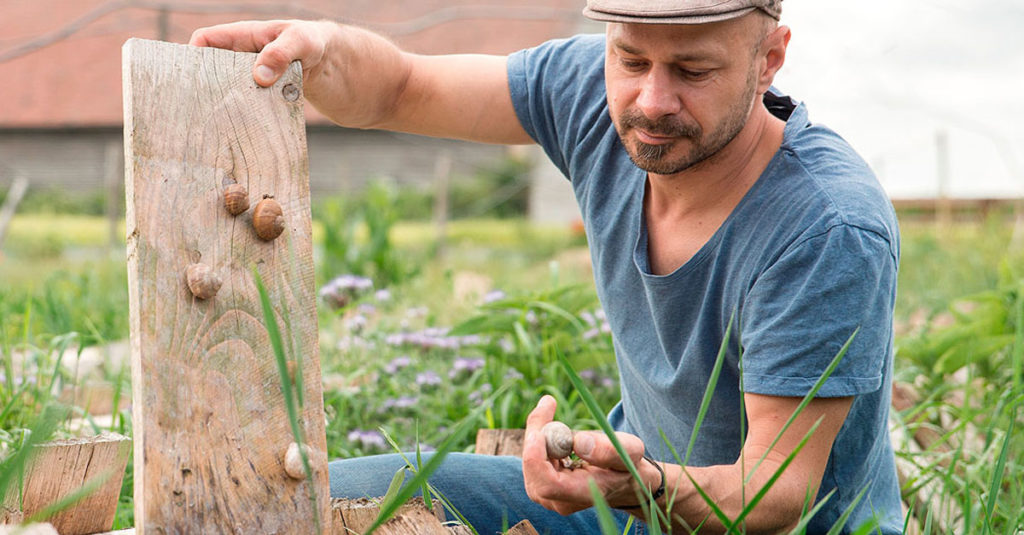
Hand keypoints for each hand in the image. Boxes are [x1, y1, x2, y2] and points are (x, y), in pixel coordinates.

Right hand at [189, 20, 409, 128]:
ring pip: (237, 96)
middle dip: (202, 89)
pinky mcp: (286, 109)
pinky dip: (249, 126)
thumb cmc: (349, 52)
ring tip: (208, 136)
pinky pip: (258, 116)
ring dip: (225, 112)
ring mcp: (273, 85)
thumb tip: (256, 75)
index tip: (178, 82)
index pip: (212, 41)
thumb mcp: (315, 44)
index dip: (192, 56)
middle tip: (187, 118)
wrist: (384, 87)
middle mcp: (262, 60)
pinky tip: (241, 145)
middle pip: (218, 72)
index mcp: (260, 36)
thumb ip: (286, 51)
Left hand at [522, 396, 656, 514]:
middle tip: (548, 404)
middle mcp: (560, 500)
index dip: (537, 458)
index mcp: (581, 495)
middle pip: (533, 470)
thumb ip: (609, 450)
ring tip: (552, 411)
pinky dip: (539, 437)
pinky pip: (532, 457)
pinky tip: (554, 427)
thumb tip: (578, 442)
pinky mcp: (543, 483)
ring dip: (538, 432)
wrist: (625, 479)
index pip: (547, 485)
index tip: (539, 431)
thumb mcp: (630, 452)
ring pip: (530, 461)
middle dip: (536, 434)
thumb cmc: (629, 464)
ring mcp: (549, 495)